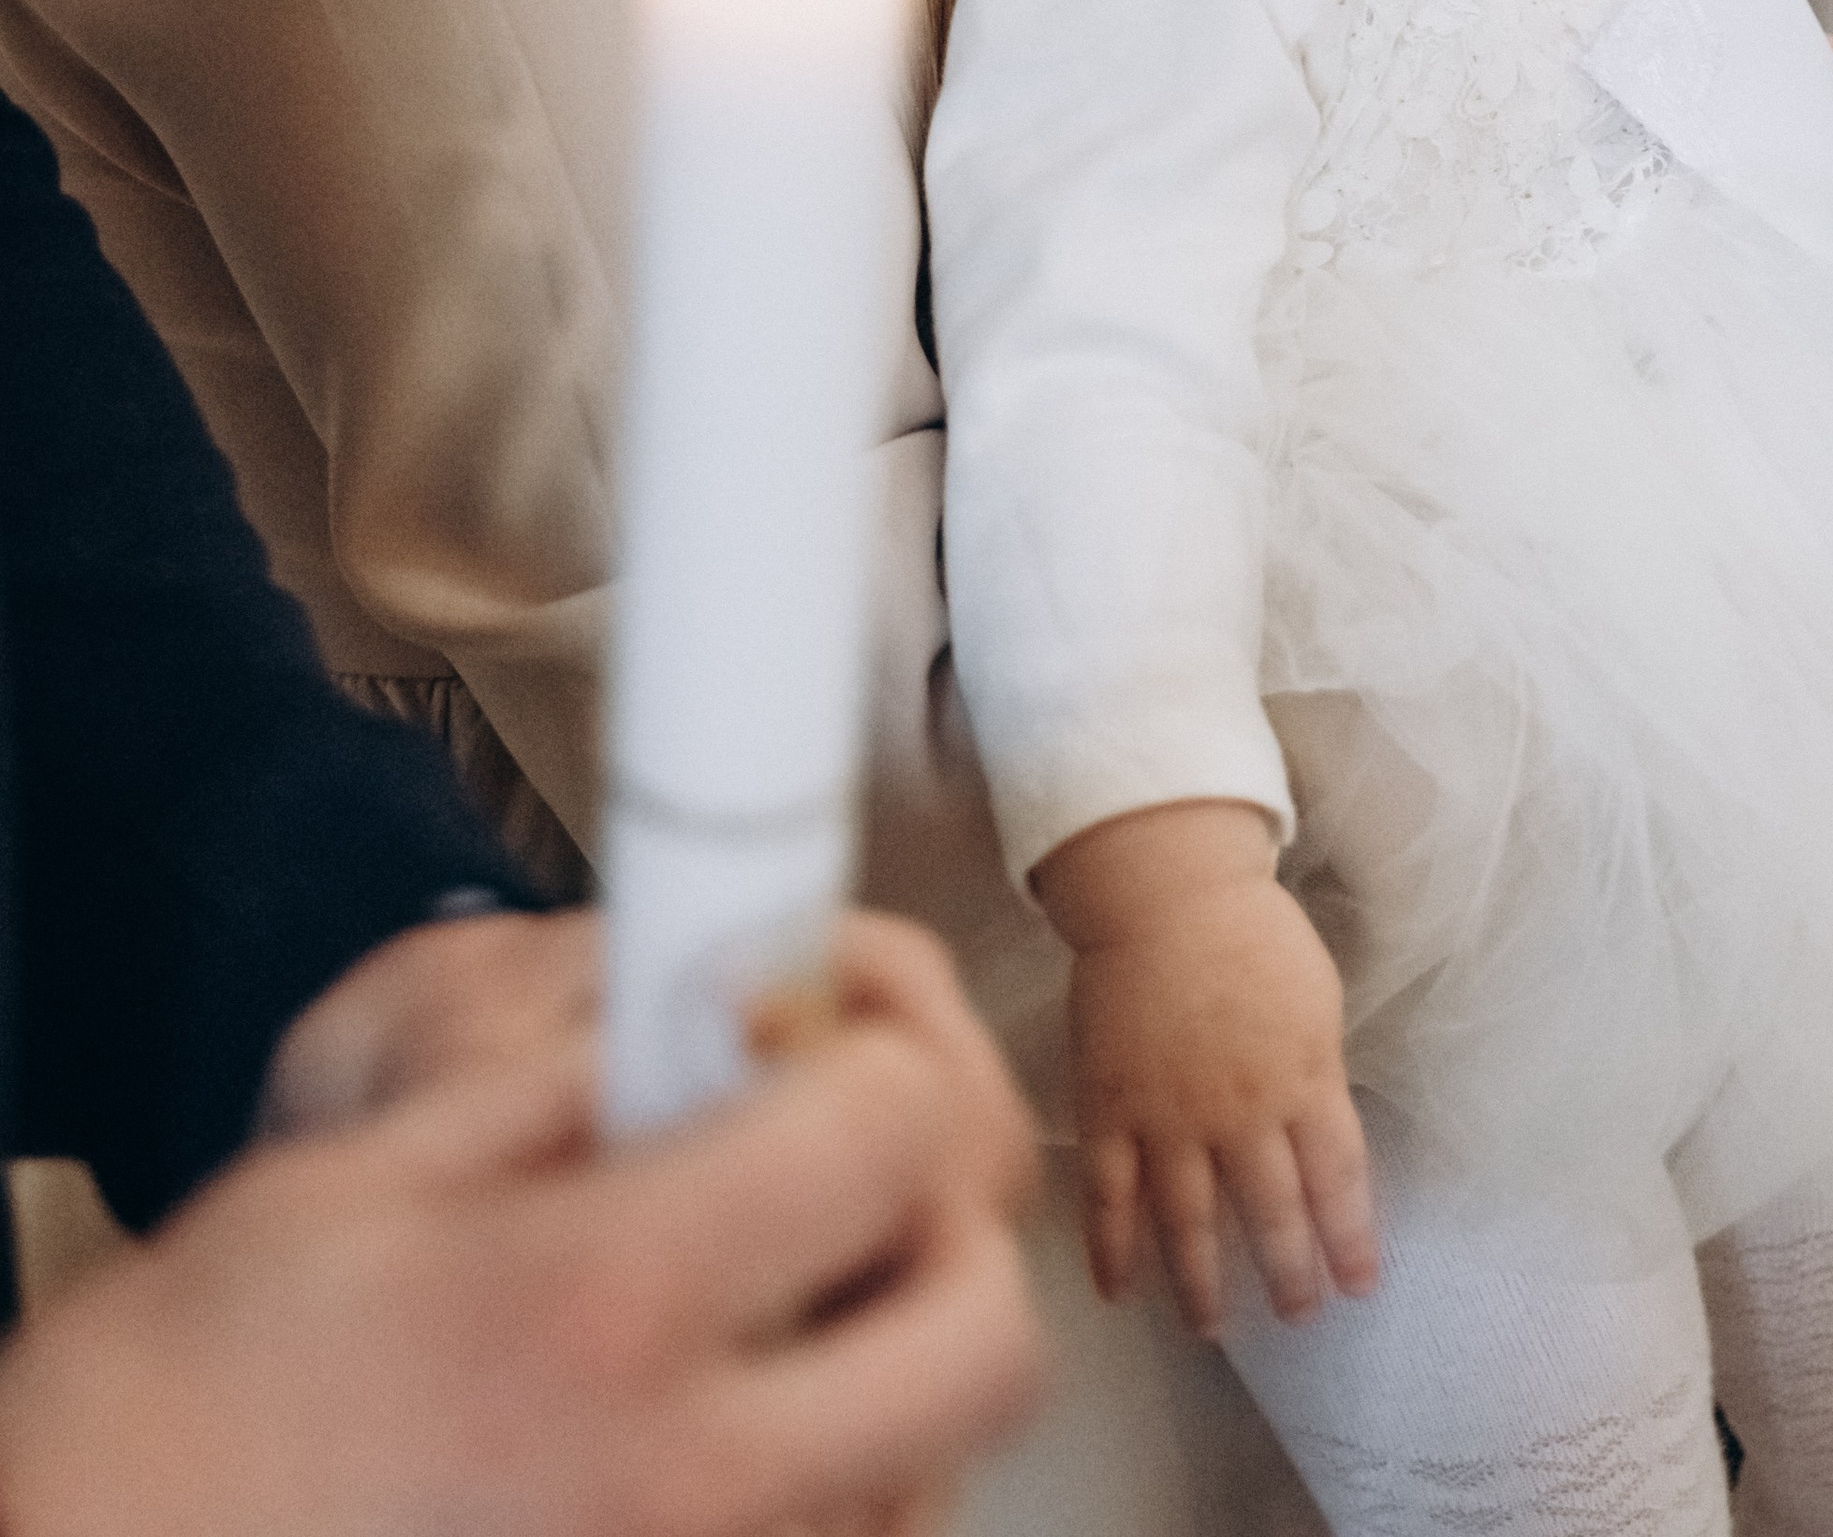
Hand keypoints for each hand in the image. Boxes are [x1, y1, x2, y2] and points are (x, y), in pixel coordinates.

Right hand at [0, 913, 1044, 1536]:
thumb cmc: (185, 1406)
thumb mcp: (361, 1173)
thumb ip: (566, 1081)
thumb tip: (718, 1007)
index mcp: (600, 1308)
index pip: (888, 1134)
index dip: (876, 1043)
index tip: (819, 1026)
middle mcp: (687, 1484)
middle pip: (984, 1334)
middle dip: (946, 1220)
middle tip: (844, 1163)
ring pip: (930, 1468)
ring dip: (889, 1365)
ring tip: (766, 1298)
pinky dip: (826, 1488)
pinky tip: (720, 1421)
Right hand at [1035, 802, 1376, 1338]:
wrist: (1166, 890)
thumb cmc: (1252, 933)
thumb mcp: (1317, 998)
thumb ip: (1318, 1073)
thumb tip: (1323, 1135)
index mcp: (1304, 1079)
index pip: (1339, 1181)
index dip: (1351, 1239)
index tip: (1359, 1285)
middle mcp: (1242, 1113)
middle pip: (1273, 1214)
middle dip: (1290, 1274)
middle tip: (1298, 1315)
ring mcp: (1170, 1117)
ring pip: (1191, 1223)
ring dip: (1204, 1284)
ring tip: (1212, 1328)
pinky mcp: (1110, 1110)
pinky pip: (1110, 1196)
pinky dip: (1112, 1249)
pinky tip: (1118, 1291)